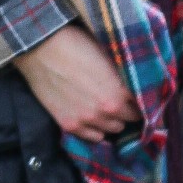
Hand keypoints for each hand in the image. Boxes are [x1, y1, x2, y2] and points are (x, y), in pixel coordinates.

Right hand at [17, 23, 134, 141]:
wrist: (40, 48)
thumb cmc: (76, 44)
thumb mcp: (108, 55)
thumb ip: (123, 76)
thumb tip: (136, 84)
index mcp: (119, 93)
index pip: (142, 108)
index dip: (139, 101)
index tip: (135, 96)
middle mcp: (106, 112)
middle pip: (127, 121)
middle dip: (125, 111)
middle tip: (120, 100)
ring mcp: (86, 121)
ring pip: (111, 130)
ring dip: (112, 121)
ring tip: (105, 108)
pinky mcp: (69, 125)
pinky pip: (93, 138)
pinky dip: (96, 130)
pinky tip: (93, 119)